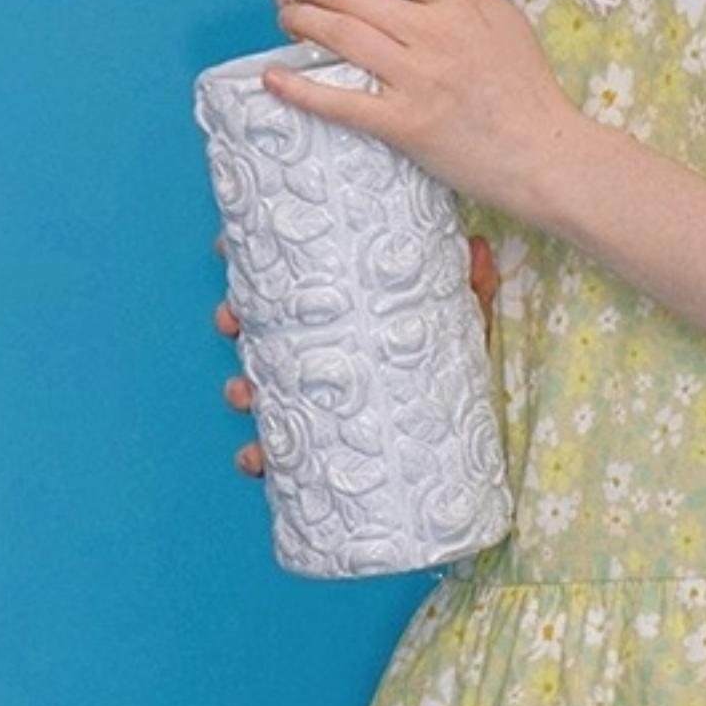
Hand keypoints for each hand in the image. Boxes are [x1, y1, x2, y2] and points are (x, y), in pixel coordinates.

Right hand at [214, 228, 498, 477]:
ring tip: (245, 391)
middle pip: (260, 331)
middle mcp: (318, 357)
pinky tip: (256, 458)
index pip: (290, 285)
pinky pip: (276, 454)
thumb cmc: (452, 379)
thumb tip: (479, 247)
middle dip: (234, 323)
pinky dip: (258, 458)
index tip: (227, 248)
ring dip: (241, 388)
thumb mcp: (463, 334)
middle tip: (231, 319)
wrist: (457, 456)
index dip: (254, 266)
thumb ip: (470, 294)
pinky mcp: (316, 450)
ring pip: (258, 389)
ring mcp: (312, 402)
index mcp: (341, 319)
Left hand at [267, 0, 581, 217]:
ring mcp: (418, 80)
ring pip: (341, 37)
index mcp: (459, 3)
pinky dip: (302, 88)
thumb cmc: (526, 86)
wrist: (544, 153)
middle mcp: (435, 34)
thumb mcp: (503, 16)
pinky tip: (275, 77)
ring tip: (288, 18)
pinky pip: (342, 102)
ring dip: (302, 22)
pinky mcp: (405, 125)